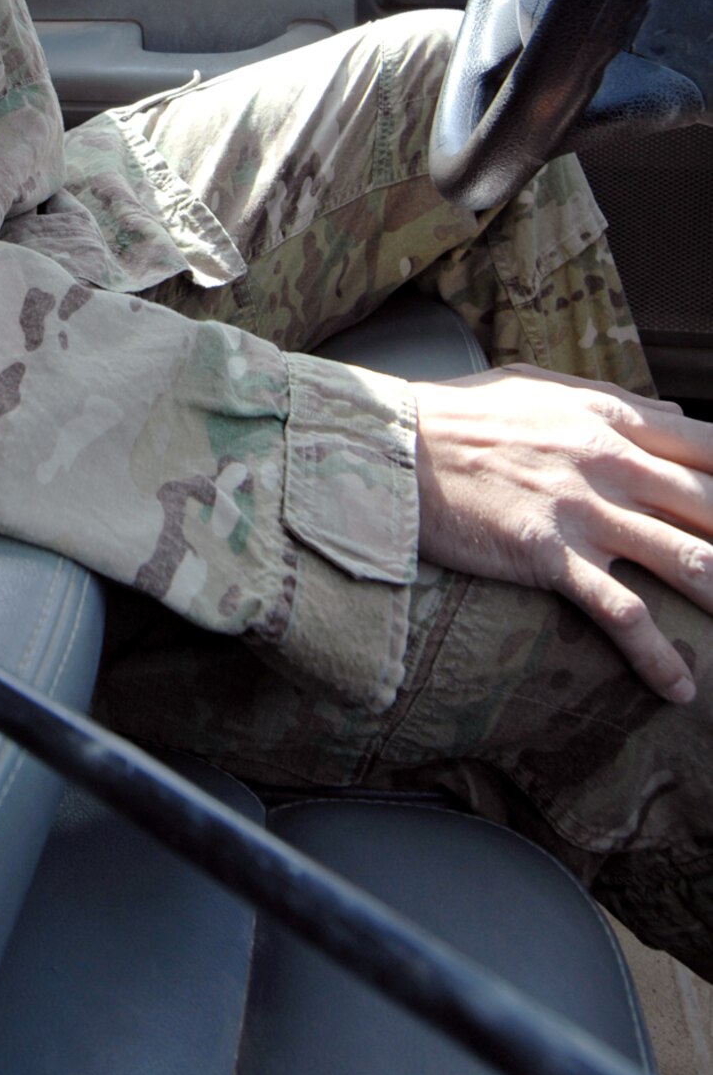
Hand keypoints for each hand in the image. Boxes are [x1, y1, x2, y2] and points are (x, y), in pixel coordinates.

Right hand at [413, 364, 712, 701]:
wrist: (393, 447)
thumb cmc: (458, 415)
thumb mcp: (540, 387)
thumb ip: (609, 402)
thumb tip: (665, 413)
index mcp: (610, 416)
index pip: (709, 445)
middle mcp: (609, 460)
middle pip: (712, 505)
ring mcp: (583, 508)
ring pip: (687, 558)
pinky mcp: (551, 554)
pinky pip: (621, 611)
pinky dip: (657, 656)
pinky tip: (677, 687)